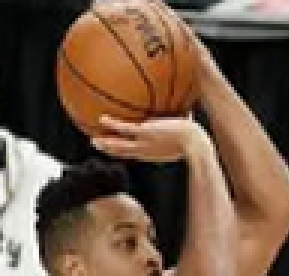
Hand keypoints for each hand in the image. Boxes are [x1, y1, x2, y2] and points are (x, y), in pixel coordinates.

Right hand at [91, 115, 208, 163]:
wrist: (194, 143)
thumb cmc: (196, 138)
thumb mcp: (185, 131)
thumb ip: (181, 122)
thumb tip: (188, 109)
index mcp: (153, 153)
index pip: (134, 152)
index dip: (123, 150)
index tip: (115, 146)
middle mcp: (145, 151)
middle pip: (122, 152)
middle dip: (108, 149)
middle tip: (96, 144)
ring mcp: (143, 143)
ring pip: (118, 146)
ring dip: (105, 143)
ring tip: (93, 139)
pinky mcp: (144, 133)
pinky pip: (123, 129)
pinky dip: (112, 125)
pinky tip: (102, 119)